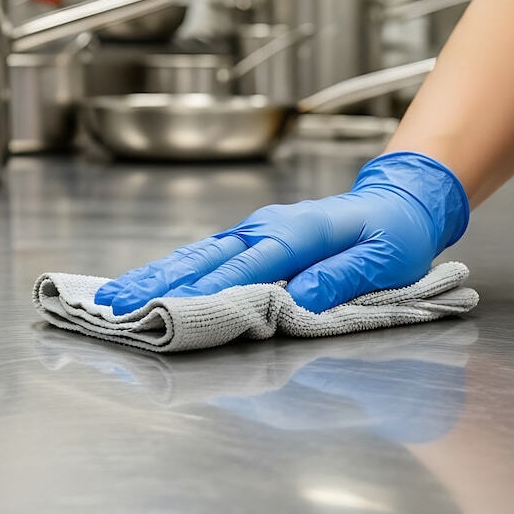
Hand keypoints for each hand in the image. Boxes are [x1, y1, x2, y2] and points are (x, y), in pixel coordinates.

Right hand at [94, 151, 469, 313]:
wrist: (398, 204)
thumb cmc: (394, 235)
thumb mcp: (385, 258)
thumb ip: (343, 277)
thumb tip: (302, 297)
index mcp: (300, 232)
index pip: (249, 265)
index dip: (210, 288)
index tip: (172, 308)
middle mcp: (268, 227)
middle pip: (206, 257)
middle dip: (161, 282)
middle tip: (117, 304)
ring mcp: (256, 231)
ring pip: (197, 254)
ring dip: (156, 275)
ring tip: (115, 296)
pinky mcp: (251, 240)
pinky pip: (206, 255)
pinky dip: (174, 269)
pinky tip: (148, 283)